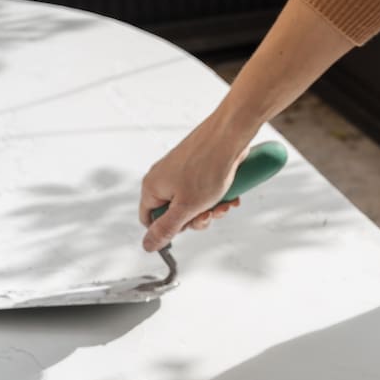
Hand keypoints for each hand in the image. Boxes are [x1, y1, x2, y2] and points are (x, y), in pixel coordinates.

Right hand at [138, 117, 251, 251]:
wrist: (231, 134)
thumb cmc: (208, 167)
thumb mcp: (186, 207)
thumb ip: (166, 228)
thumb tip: (148, 245)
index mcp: (152, 187)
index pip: (149, 220)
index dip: (168, 230)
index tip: (186, 227)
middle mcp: (163, 177)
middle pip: (174, 213)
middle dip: (196, 218)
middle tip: (210, 213)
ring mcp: (180, 171)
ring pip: (192, 203)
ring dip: (210, 207)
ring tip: (225, 202)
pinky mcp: (197, 166)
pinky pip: (204, 189)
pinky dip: (217, 195)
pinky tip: (231, 194)